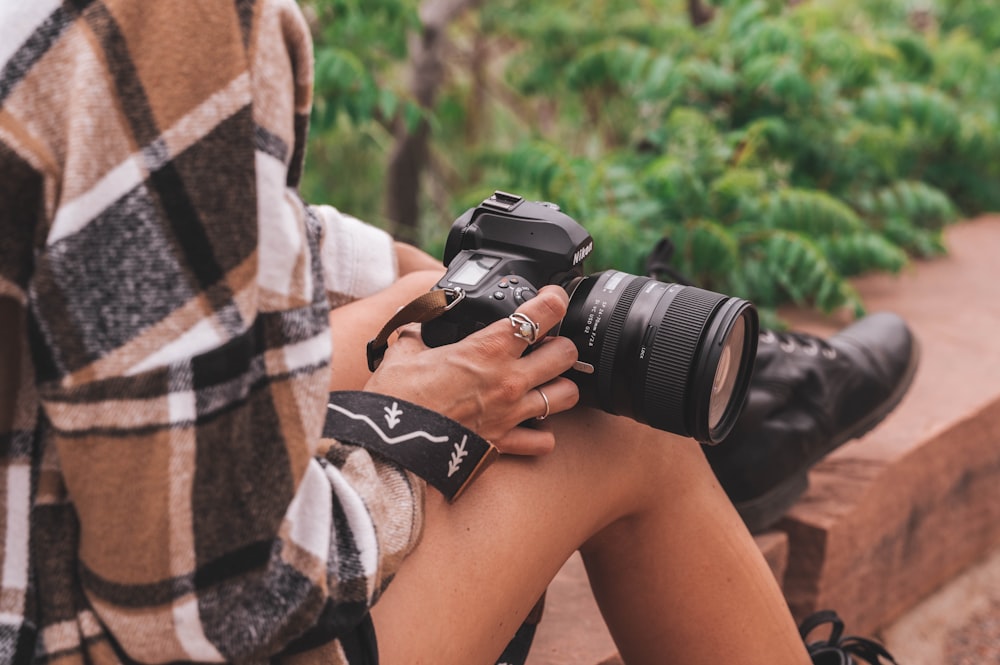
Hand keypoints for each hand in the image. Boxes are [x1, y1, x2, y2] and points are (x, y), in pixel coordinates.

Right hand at [363, 286, 579, 454]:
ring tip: (546, 382)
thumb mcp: (404, 352)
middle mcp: (509, 380)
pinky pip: (543, 442)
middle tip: (548, 344)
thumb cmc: (397, 400)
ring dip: (561, 386)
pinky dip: (543, 434)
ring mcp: (511, 413)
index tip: (552, 298)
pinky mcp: (504, 444)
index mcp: (488, 350)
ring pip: (566, 396)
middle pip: (566, 354)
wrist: (391, 448)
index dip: (554, 300)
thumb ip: (418, 334)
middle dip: (562, 345)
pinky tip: (532, 425)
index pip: (540, 315)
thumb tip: (416, 327)